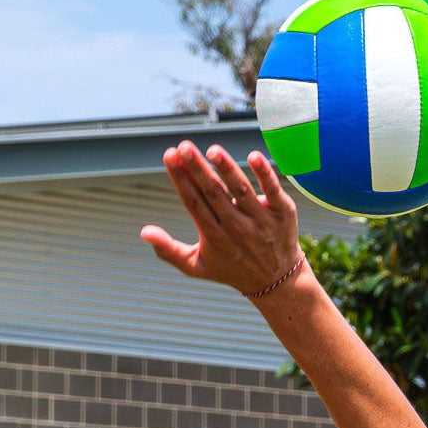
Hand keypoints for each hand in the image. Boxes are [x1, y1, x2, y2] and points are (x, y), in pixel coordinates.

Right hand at [140, 141, 301, 295]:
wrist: (277, 281)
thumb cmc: (231, 269)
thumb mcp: (196, 266)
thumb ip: (169, 251)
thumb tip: (144, 232)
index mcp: (214, 236)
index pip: (193, 202)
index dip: (180, 178)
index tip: (169, 156)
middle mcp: (236, 227)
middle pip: (213, 193)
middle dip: (197, 168)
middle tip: (183, 146)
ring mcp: (261, 220)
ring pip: (240, 189)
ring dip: (226, 168)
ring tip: (212, 150)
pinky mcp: (283, 213)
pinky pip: (273, 190)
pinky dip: (264, 174)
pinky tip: (253, 155)